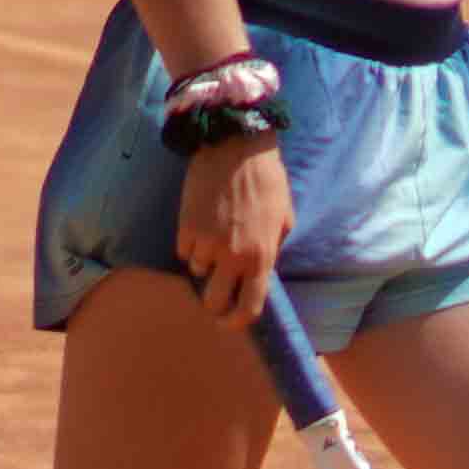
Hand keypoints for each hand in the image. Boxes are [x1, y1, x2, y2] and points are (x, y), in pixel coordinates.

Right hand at [175, 136, 289, 326]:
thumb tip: (262, 268)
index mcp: (261, 257)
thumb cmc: (268, 179)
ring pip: (197, 271)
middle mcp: (232, 257)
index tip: (230, 322)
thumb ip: (273, 248)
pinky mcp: (185, 228)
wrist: (236, 147)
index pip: (249, 306)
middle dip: (214, 301)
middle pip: (214, 301)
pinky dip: (190, 243)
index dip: (238, 321)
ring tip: (214, 236)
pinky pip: (184, 250)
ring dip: (204, 261)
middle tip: (214, 291)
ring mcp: (207, 244)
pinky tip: (201, 222)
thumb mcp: (285, 218)